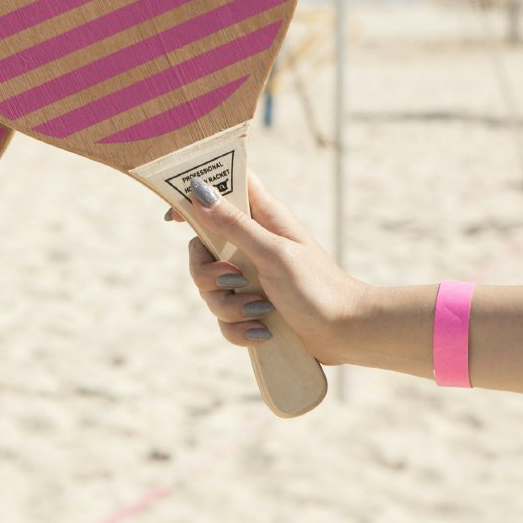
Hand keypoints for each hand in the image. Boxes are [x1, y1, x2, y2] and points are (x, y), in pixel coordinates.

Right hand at [178, 172, 368, 364]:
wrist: (347, 333)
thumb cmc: (318, 287)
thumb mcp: (273, 253)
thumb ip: (234, 225)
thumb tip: (199, 191)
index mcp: (262, 218)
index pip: (223, 189)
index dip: (195, 195)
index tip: (174, 216)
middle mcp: (252, 245)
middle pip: (200, 248)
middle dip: (208, 273)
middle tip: (234, 280)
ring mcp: (250, 278)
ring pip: (209, 288)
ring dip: (229, 306)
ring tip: (260, 311)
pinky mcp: (252, 308)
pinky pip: (223, 318)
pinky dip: (238, 329)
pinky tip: (262, 332)